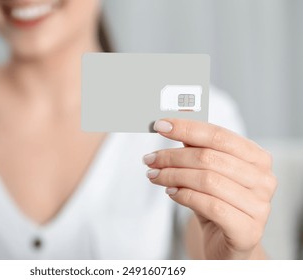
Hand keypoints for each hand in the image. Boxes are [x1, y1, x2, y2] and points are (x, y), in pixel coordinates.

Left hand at [143, 119, 276, 258]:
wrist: (227, 243)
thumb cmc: (217, 203)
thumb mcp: (207, 173)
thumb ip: (196, 149)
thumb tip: (170, 126)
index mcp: (257, 158)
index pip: (219, 135)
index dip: (187, 128)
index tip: (160, 125)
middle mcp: (263, 179)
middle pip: (209, 158)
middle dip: (172, 156)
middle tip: (149, 159)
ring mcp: (259, 206)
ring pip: (207, 180)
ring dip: (173, 176)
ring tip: (154, 175)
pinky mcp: (248, 230)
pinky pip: (211, 206)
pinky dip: (185, 196)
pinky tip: (171, 192)